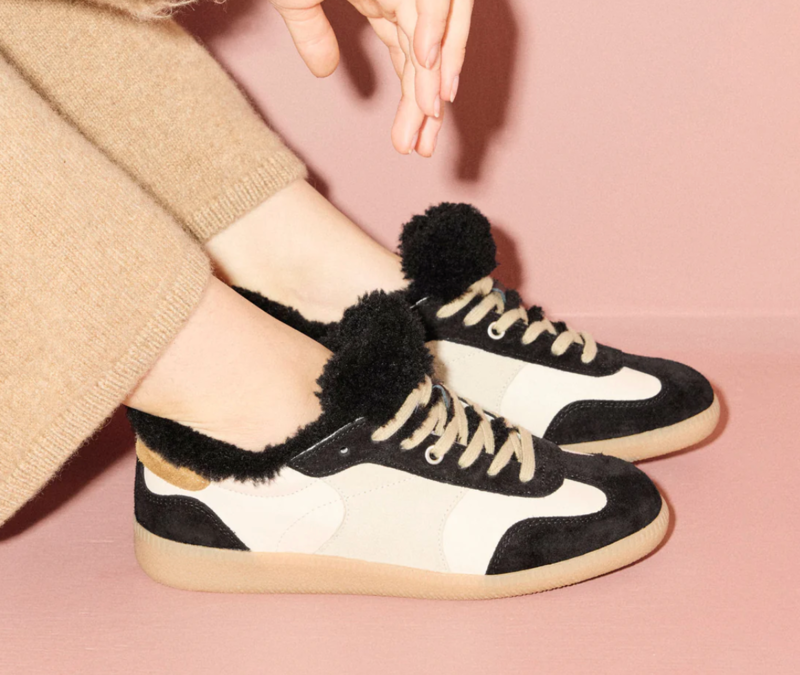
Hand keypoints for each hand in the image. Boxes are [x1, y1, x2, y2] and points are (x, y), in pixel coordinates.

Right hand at [269, 0, 472, 156]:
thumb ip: (311, 33)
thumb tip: (325, 72)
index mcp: (386, 5)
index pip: (410, 65)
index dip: (412, 105)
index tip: (408, 145)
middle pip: (429, 57)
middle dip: (428, 104)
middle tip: (422, 147)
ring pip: (437, 30)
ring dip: (436, 72)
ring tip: (431, 114)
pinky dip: (431, 23)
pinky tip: (424, 60)